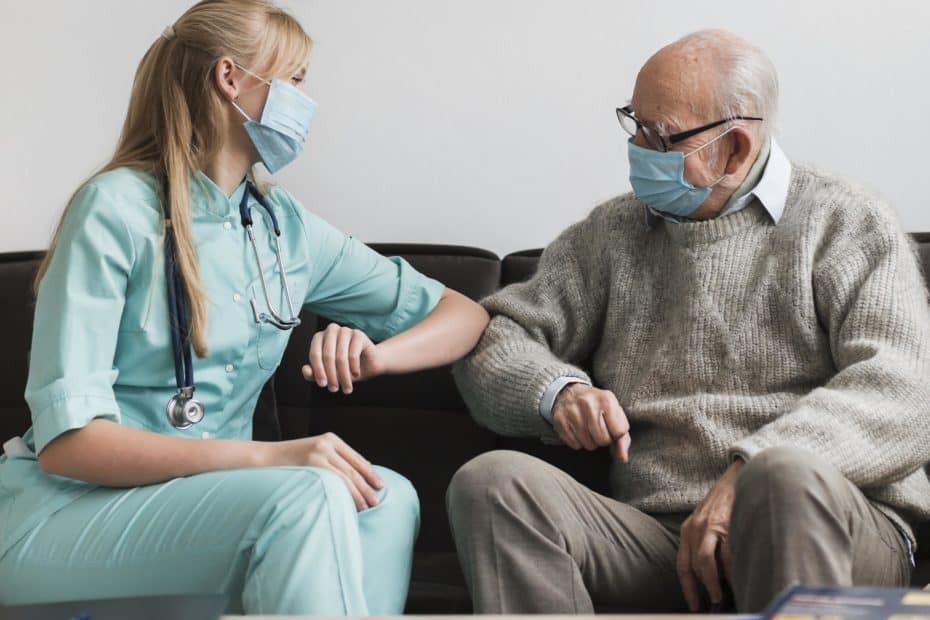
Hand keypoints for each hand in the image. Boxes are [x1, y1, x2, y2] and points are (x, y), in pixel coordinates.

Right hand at [271, 432, 383, 510]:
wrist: (264, 459)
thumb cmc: (290, 462)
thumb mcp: (314, 454)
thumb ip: (333, 461)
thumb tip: (356, 478)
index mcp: (331, 439)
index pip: (356, 458)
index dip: (370, 473)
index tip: (380, 485)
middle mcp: (327, 444)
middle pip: (353, 469)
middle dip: (366, 486)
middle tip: (376, 501)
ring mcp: (319, 453)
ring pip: (345, 477)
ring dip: (357, 493)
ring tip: (366, 506)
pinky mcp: (311, 463)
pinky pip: (332, 481)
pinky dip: (342, 493)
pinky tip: (348, 503)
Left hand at [301, 323, 385, 393]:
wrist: (368, 364)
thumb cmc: (346, 367)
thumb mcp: (327, 373)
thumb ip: (314, 373)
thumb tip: (306, 370)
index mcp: (319, 337)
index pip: (315, 354)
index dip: (318, 371)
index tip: (322, 384)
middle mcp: (331, 331)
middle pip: (327, 356)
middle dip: (331, 376)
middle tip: (335, 388)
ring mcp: (345, 331)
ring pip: (341, 356)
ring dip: (344, 375)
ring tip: (346, 386)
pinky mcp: (358, 334)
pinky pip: (353, 354)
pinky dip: (354, 367)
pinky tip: (356, 374)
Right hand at [551, 383, 630, 462]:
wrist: (569, 393)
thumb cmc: (596, 406)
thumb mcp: (614, 413)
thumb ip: (623, 437)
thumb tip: (622, 457)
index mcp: (606, 399)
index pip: (618, 432)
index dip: (615, 433)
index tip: (610, 426)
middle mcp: (588, 404)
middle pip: (603, 440)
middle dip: (603, 438)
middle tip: (598, 428)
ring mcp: (572, 412)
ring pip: (589, 445)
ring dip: (590, 441)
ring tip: (587, 428)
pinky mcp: (560, 421)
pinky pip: (575, 445)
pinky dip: (578, 441)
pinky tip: (577, 429)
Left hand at [676, 459, 743, 610]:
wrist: (736, 479)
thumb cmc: (723, 505)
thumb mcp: (705, 522)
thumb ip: (704, 544)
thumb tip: (711, 576)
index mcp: (687, 530)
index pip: (682, 565)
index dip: (687, 588)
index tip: (693, 605)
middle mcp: (694, 529)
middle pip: (692, 566)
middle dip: (701, 588)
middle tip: (712, 603)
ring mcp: (709, 527)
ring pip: (705, 562)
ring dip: (712, 584)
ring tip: (720, 596)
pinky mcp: (726, 525)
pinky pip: (726, 555)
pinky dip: (730, 571)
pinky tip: (735, 580)